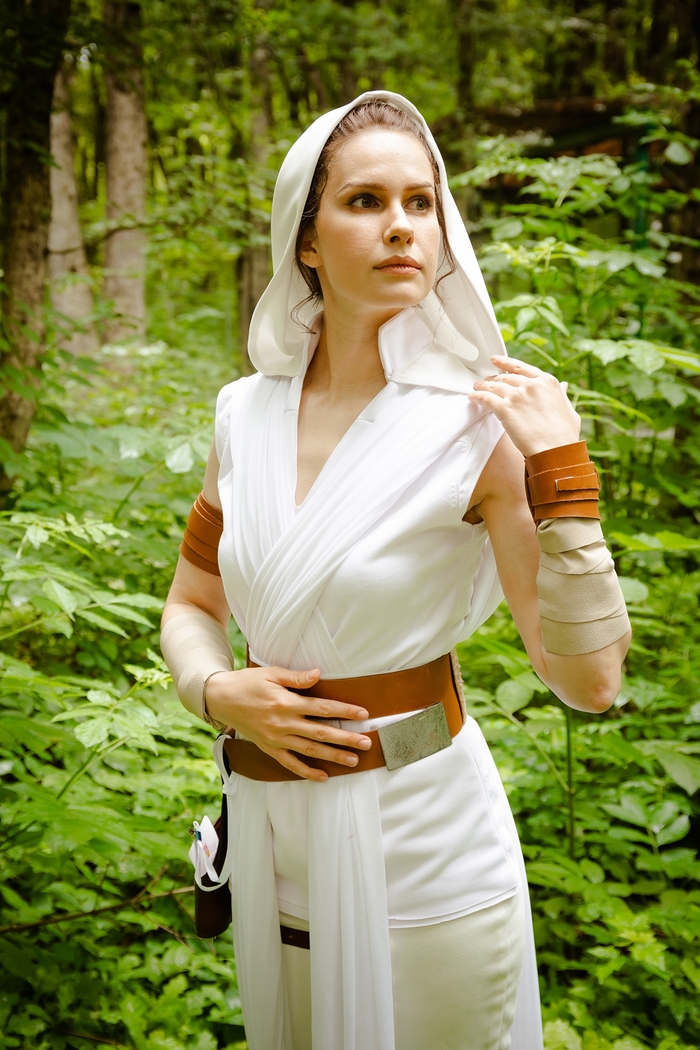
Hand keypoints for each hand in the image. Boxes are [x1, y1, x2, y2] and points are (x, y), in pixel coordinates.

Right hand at [204, 666, 371, 782]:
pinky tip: (323, 777)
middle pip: (321, 732)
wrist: (221, 699)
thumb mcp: (271, 673)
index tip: (362, 714)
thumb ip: (296, 678)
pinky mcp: (269, 748)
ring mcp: (276, 738)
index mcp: (286, 703)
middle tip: (367, 742)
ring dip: (333, 756)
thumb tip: (318, 674)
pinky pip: (290, 763)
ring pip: (309, 750)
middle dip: (346, 738)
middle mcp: (283, 723)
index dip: (344, 710)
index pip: (322, 707)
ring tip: (353, 760)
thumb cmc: (248, 683)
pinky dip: (306, 772)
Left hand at [468, 356, 580, 457]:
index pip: (521, 367)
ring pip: (494, 386)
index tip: (497, 360)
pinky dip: (477, 396)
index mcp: (546, 382)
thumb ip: (562, 395)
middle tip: (485, 381)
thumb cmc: (563, 434)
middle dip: (493, 378)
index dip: (505, 363)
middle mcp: (531, 385)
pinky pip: (486, 398)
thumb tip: (563, 386)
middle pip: (505, 377)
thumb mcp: (569, 409)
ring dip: (482, 386)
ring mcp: (517, 396)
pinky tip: (473, 397)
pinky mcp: (505, 409)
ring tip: (476, 387)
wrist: (555, 449)